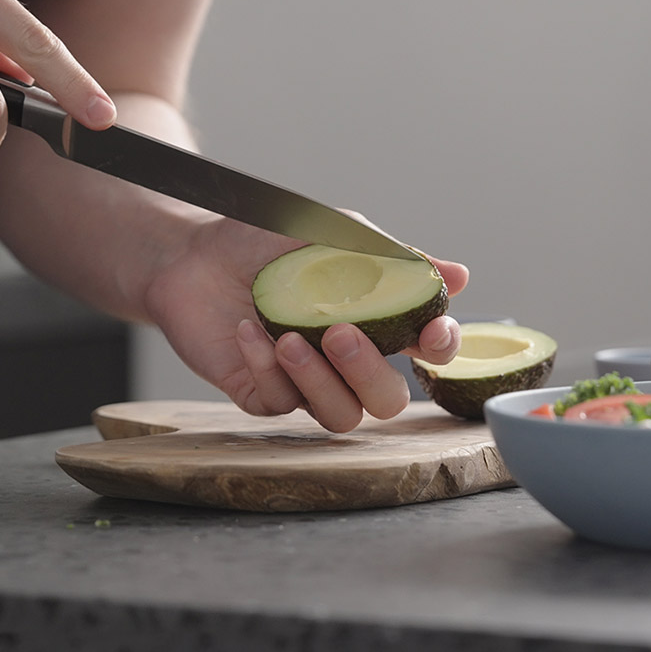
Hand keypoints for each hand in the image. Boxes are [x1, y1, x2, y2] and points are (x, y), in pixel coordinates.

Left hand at [146, 216, 469, 432]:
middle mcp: (348, 362)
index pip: (428, 352)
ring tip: (289, 337)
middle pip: (388, 401)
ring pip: (340, 415)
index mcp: (379, 323)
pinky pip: (280, 404)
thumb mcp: (336, 236)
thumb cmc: (267, 240)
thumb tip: (459, 275)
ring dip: (320, 381)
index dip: (440, 348)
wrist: (191, 252)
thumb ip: (394, 259)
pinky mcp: (263, 394)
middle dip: (369, 372)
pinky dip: (267, 368)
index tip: (430, 334)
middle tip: (340, 333)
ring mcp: (307, 383)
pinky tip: (249, 331)